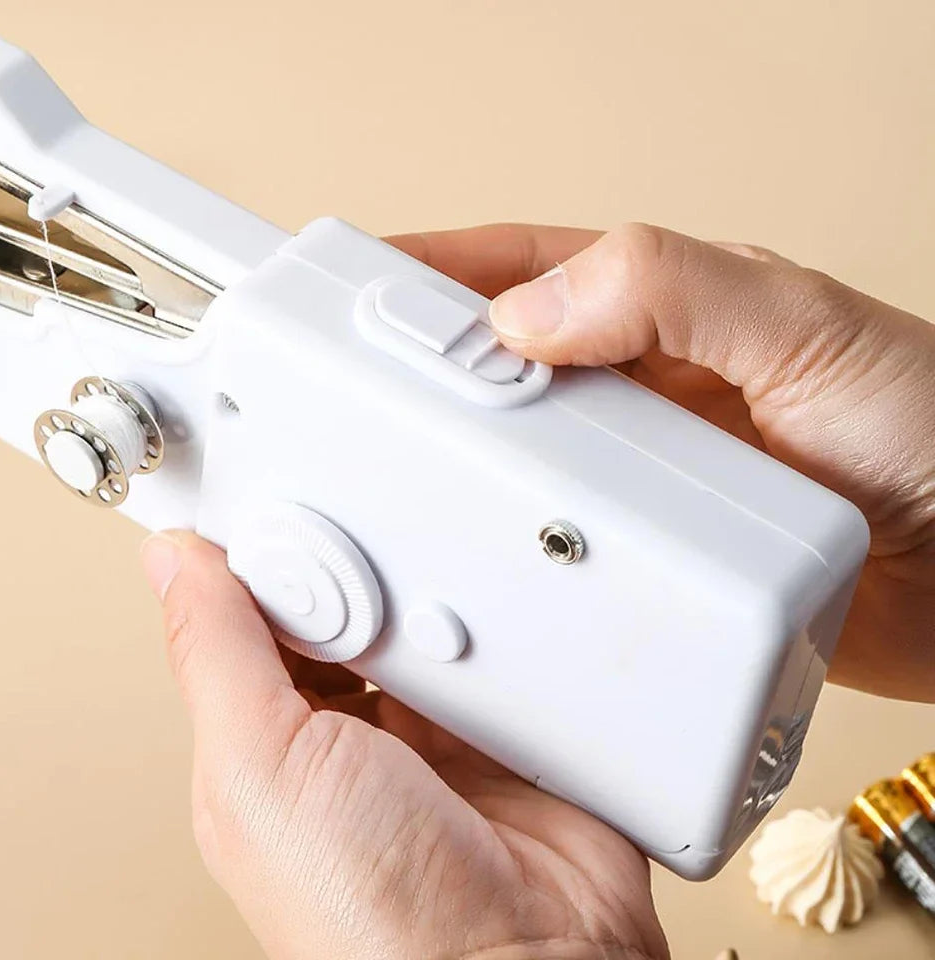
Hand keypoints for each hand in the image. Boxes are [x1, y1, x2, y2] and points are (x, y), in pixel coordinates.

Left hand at [141, 532, 667, 959]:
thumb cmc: (376, 917)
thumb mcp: (260, 770)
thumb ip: (219, 657)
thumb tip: (173, 564)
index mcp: (274, 749)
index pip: (258, 626)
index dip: (267, 568)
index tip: (283, 520)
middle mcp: (352, 738)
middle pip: (346, 616)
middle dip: (357, 581)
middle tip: (366, 556)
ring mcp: (433, 733)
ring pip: (422, 625)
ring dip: (430, 606)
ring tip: (430, 603)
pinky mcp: (505, 729)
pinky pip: (493, 650)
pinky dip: (493, 628)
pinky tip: (488, 619)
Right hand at [389, 224, 934, 702]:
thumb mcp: (808, 329)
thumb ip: (676, 292)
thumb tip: (535, 312)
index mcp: (679, 317)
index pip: (537, 274)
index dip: (447, 273)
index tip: (366, 280)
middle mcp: (654, 397)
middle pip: (513, 372)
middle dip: (432, 370)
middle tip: (361, 384)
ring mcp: (649, 485)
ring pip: (527, 463)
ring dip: (467, 465)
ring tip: (404, 469)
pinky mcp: (655, 564)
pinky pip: (563, 548)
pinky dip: (515, 548)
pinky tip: (485, 554)